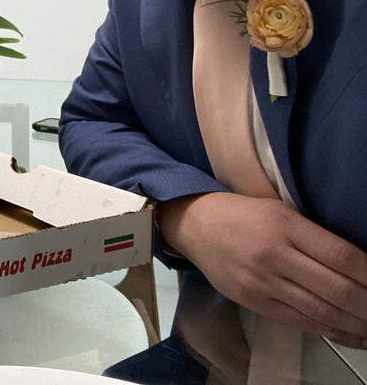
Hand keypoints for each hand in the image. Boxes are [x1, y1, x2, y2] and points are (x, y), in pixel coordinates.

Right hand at [158, 192, 366, 346]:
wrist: (194, 226)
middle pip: (337, 288)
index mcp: (284, 225)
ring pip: (323, 311)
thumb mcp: (279, 211)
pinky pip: (301, 322)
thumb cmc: (242, 214)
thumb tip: (356, 265)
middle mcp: (274, 255)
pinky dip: (332, 331)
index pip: (341, 255)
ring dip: (357, 322)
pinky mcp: (255, 302)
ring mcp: (263, 283)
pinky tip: (352, 334)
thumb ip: (313, 236)